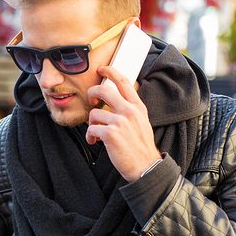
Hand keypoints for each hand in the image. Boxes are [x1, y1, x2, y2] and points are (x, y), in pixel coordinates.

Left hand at [86, 65, 161, 181]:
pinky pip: (91, 129)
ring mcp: (120, 122)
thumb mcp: (141, 122)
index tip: (101, 69)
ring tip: (96, 134)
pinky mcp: (111, 134)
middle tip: (91, 101)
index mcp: (137, 107)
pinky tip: (95, 142)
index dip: (110, 72)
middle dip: (92, 94)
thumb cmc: (140, 146)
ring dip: (91, 125)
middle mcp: (129, 111)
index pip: (124, 82)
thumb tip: (113, 102)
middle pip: (104, 90)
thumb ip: (130, 110)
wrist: (146, 166)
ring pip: (94, 113)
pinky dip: (90, 136)